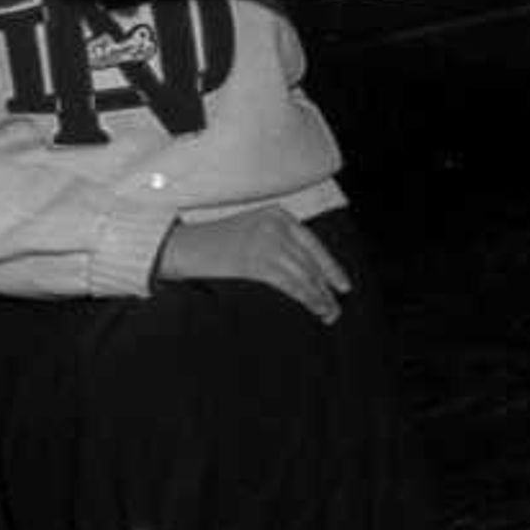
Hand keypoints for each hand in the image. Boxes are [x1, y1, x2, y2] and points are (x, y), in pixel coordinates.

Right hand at [160, 206, 348, 322]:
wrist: (185, 246)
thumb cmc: (215, 243)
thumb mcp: (253, 230)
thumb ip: (279, 242)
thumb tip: (308, 270)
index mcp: (278, 215)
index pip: (313, 244)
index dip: (332, 267)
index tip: (343, 286)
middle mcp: (277, 226)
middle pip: (311, 262)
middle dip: (326, 287)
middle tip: (335, 308)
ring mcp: (267, 242)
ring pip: (305, 275)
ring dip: (319, 297)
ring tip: (328, 314)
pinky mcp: (258, 262)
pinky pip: (291, 284)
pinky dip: (306, 298)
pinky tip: (313, 308)